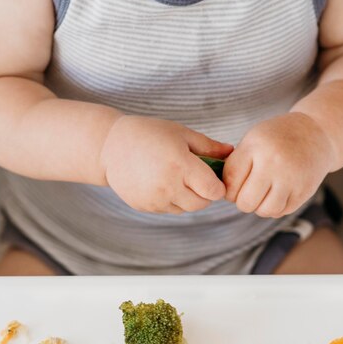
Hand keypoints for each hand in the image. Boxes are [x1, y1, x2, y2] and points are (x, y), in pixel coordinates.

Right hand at [100, 116, 232, 213]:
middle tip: (197, 179)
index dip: (218, 186)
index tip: (214, 178)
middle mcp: (168, 185)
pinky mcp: (145, 207)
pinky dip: (171, 201)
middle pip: (202, 204)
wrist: (110, 147)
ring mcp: (155, 199)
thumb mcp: (180, 133)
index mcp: (180, 164)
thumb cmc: (149, 134)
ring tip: (178, 179)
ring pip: (186, 209)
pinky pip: (169, 210)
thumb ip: (208, 146)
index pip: (214, 190)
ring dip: (188, 198)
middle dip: (205, 194)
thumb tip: (232, 153)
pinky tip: (162, 183)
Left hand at [223, 113, 334, 217]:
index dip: (228, 191)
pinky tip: (278, 193)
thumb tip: (219, 193)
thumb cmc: (275, 139)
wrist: (316, 133)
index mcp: (255, 147)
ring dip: (260, 207)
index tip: (234, 186)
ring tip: (263, 193)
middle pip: (245, 202)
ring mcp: (291, 178)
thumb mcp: (252, 140)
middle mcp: (273, 162)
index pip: (230, 183)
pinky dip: (275, 207)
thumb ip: (234, 165)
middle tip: (249, 192)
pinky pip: (280, 212)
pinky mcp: (304, 191)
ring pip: (263, 211)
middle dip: (243, 201)